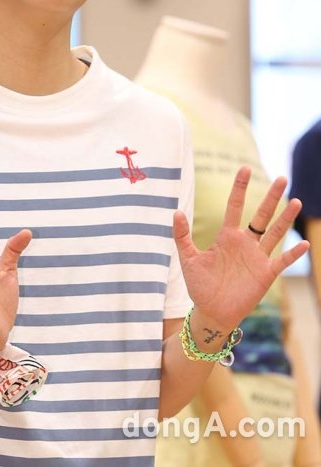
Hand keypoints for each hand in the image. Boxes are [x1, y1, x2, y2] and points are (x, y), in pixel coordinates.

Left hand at [173, 166, 308, 332]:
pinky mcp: (265, 274)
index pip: (235, 206)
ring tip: (296, 201)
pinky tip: (303, 243)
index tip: (244, 168)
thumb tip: (176, 212)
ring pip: (274, 233)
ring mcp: (257, 258)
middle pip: (261, 215)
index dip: (239, 188)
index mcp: (227, 237)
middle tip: (282, 178)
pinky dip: (292, 253)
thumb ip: (182, 236)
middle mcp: (245, 243)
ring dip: (285, 219)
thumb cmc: (199, 285)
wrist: (211, 312)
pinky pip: (281, 261)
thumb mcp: (188, 259)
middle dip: (271, 197)